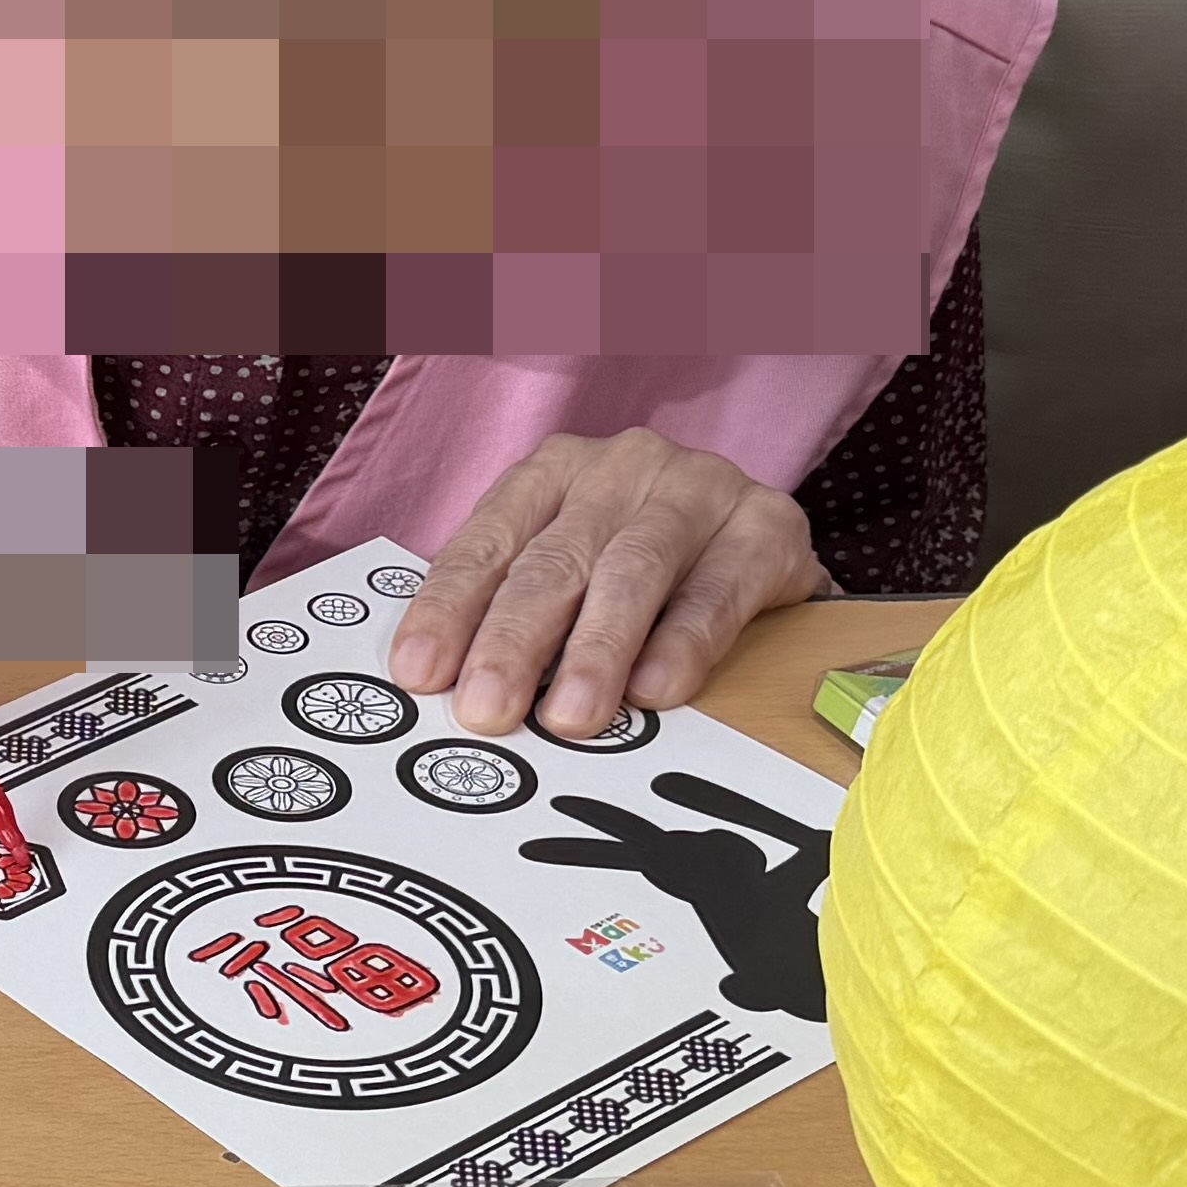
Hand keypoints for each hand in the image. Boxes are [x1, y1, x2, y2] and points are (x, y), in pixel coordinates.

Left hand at [387, 428, 824, 737]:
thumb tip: (448, 694)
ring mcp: (698, 488)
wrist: (763, 542)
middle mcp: (622, 467)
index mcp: (555, 471)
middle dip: (514, 641)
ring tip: (568, 718)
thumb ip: (516, 614)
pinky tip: (654, 692)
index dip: (451, 608)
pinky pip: (718, 589)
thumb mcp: (572, 571)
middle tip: (486, 711)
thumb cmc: (645, 569)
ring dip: (595, 651)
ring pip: (632, 571)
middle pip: (555, 560)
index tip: (419, 674)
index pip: (489, 541)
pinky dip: (683, 643)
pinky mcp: (767, 525)